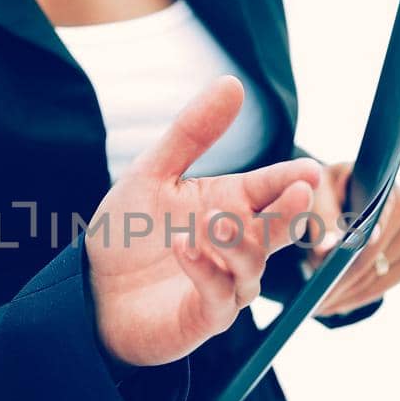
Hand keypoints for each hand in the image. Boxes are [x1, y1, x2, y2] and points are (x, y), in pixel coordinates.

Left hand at [89, 77, 320, 366]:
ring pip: (253, 264)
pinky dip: (206, 271)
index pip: (273, 189)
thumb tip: (233, 84)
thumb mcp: (153, 173)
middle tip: (298, 193)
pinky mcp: (206, 316)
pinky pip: (220, 296)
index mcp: (230, 204)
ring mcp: (226, 283)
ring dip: (239, 242)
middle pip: (279, 229)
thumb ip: (193, 131)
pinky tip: (186, 248)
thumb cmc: (127, 232)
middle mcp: (236, 245)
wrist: (90, 289)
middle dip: (292, 212)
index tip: (309, 172)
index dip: (293, 180)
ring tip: (213, 222)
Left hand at [301, 162, 399, 316]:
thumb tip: (328, 249)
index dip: (352, 257)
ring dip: (350, 293)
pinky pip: (386, 283)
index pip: (371, 230)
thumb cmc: (323, 190)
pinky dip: (361, 295)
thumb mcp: (315, 195)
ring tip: (321, 305)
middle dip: (344, 281)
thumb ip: (322, 219)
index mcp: (386, 189)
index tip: (329, 280)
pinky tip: (338, 303)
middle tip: (316, 301)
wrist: (334, 195)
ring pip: (379, 275)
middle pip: (374, 257)